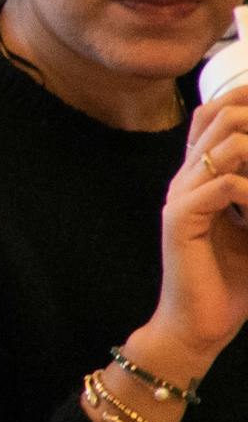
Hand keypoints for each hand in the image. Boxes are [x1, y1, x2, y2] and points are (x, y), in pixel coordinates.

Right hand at [141, 78, 247, 378]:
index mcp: (200, 176)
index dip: (242, 96)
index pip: (213, 114)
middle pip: (220, 116)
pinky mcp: (180, 220)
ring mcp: (180, 196)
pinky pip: (224, 186)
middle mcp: (186, 178)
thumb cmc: (232, 280)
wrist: (199, 325)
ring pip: (227, 142)